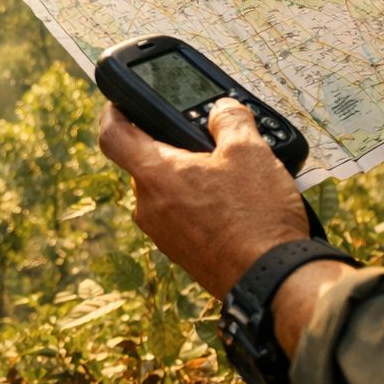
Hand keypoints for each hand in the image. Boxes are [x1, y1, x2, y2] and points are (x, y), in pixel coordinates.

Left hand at [98, 99, 309, 299]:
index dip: (113, 112)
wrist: (270, 280)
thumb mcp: (250, 152)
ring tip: (229, 176)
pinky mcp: (181, 254)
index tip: (121, 104)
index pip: (112, 136)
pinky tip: (233, 205)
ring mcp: (163, 234)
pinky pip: (181, 218)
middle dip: (172, 148)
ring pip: (166, 192)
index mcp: (155, 175)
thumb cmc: (256, 216)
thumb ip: (230, 120)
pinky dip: (199, 205)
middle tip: (204, 141)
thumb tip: (222, 110)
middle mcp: (149, 206)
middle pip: (146, 164)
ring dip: (190, 179)